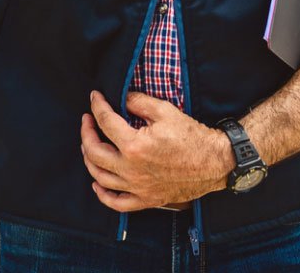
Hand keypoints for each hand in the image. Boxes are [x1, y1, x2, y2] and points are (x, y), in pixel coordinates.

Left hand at [80, 90, 233, 212]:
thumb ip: (139, 102)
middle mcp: (131, 169)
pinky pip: (116, 203)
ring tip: (89, 146)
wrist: (213, 162)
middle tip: (87, 121)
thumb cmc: (191, 136)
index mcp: (134, 145)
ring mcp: (137, 187)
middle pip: (94, 152)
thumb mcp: (165, 111)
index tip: (94, 97)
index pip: (105, 122)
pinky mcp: (145, 199)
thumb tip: (123, 98)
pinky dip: (102, 194)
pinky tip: (97, 183)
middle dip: (86, 133)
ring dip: (89, 160)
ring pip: (100, 177)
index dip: (97, 106)